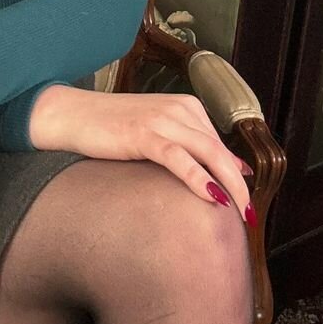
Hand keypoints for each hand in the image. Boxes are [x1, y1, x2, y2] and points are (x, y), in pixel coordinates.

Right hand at [44, 88, 253, 222]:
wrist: (70, 115)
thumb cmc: (110, 127)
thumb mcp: (157, 131)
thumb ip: (191, 145)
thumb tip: (233, 167)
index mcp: (186, 106)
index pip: (221, 145)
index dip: (236, 176)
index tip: (245, 204)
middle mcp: (179, 109)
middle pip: (221, 151)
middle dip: (241, 186)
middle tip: (252, 217)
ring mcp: (161, 120)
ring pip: (208, 154)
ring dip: (230, 186)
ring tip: (241, 215)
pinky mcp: (143, 133)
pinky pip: (178, 157)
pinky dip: (199, 177)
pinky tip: (212, 197)